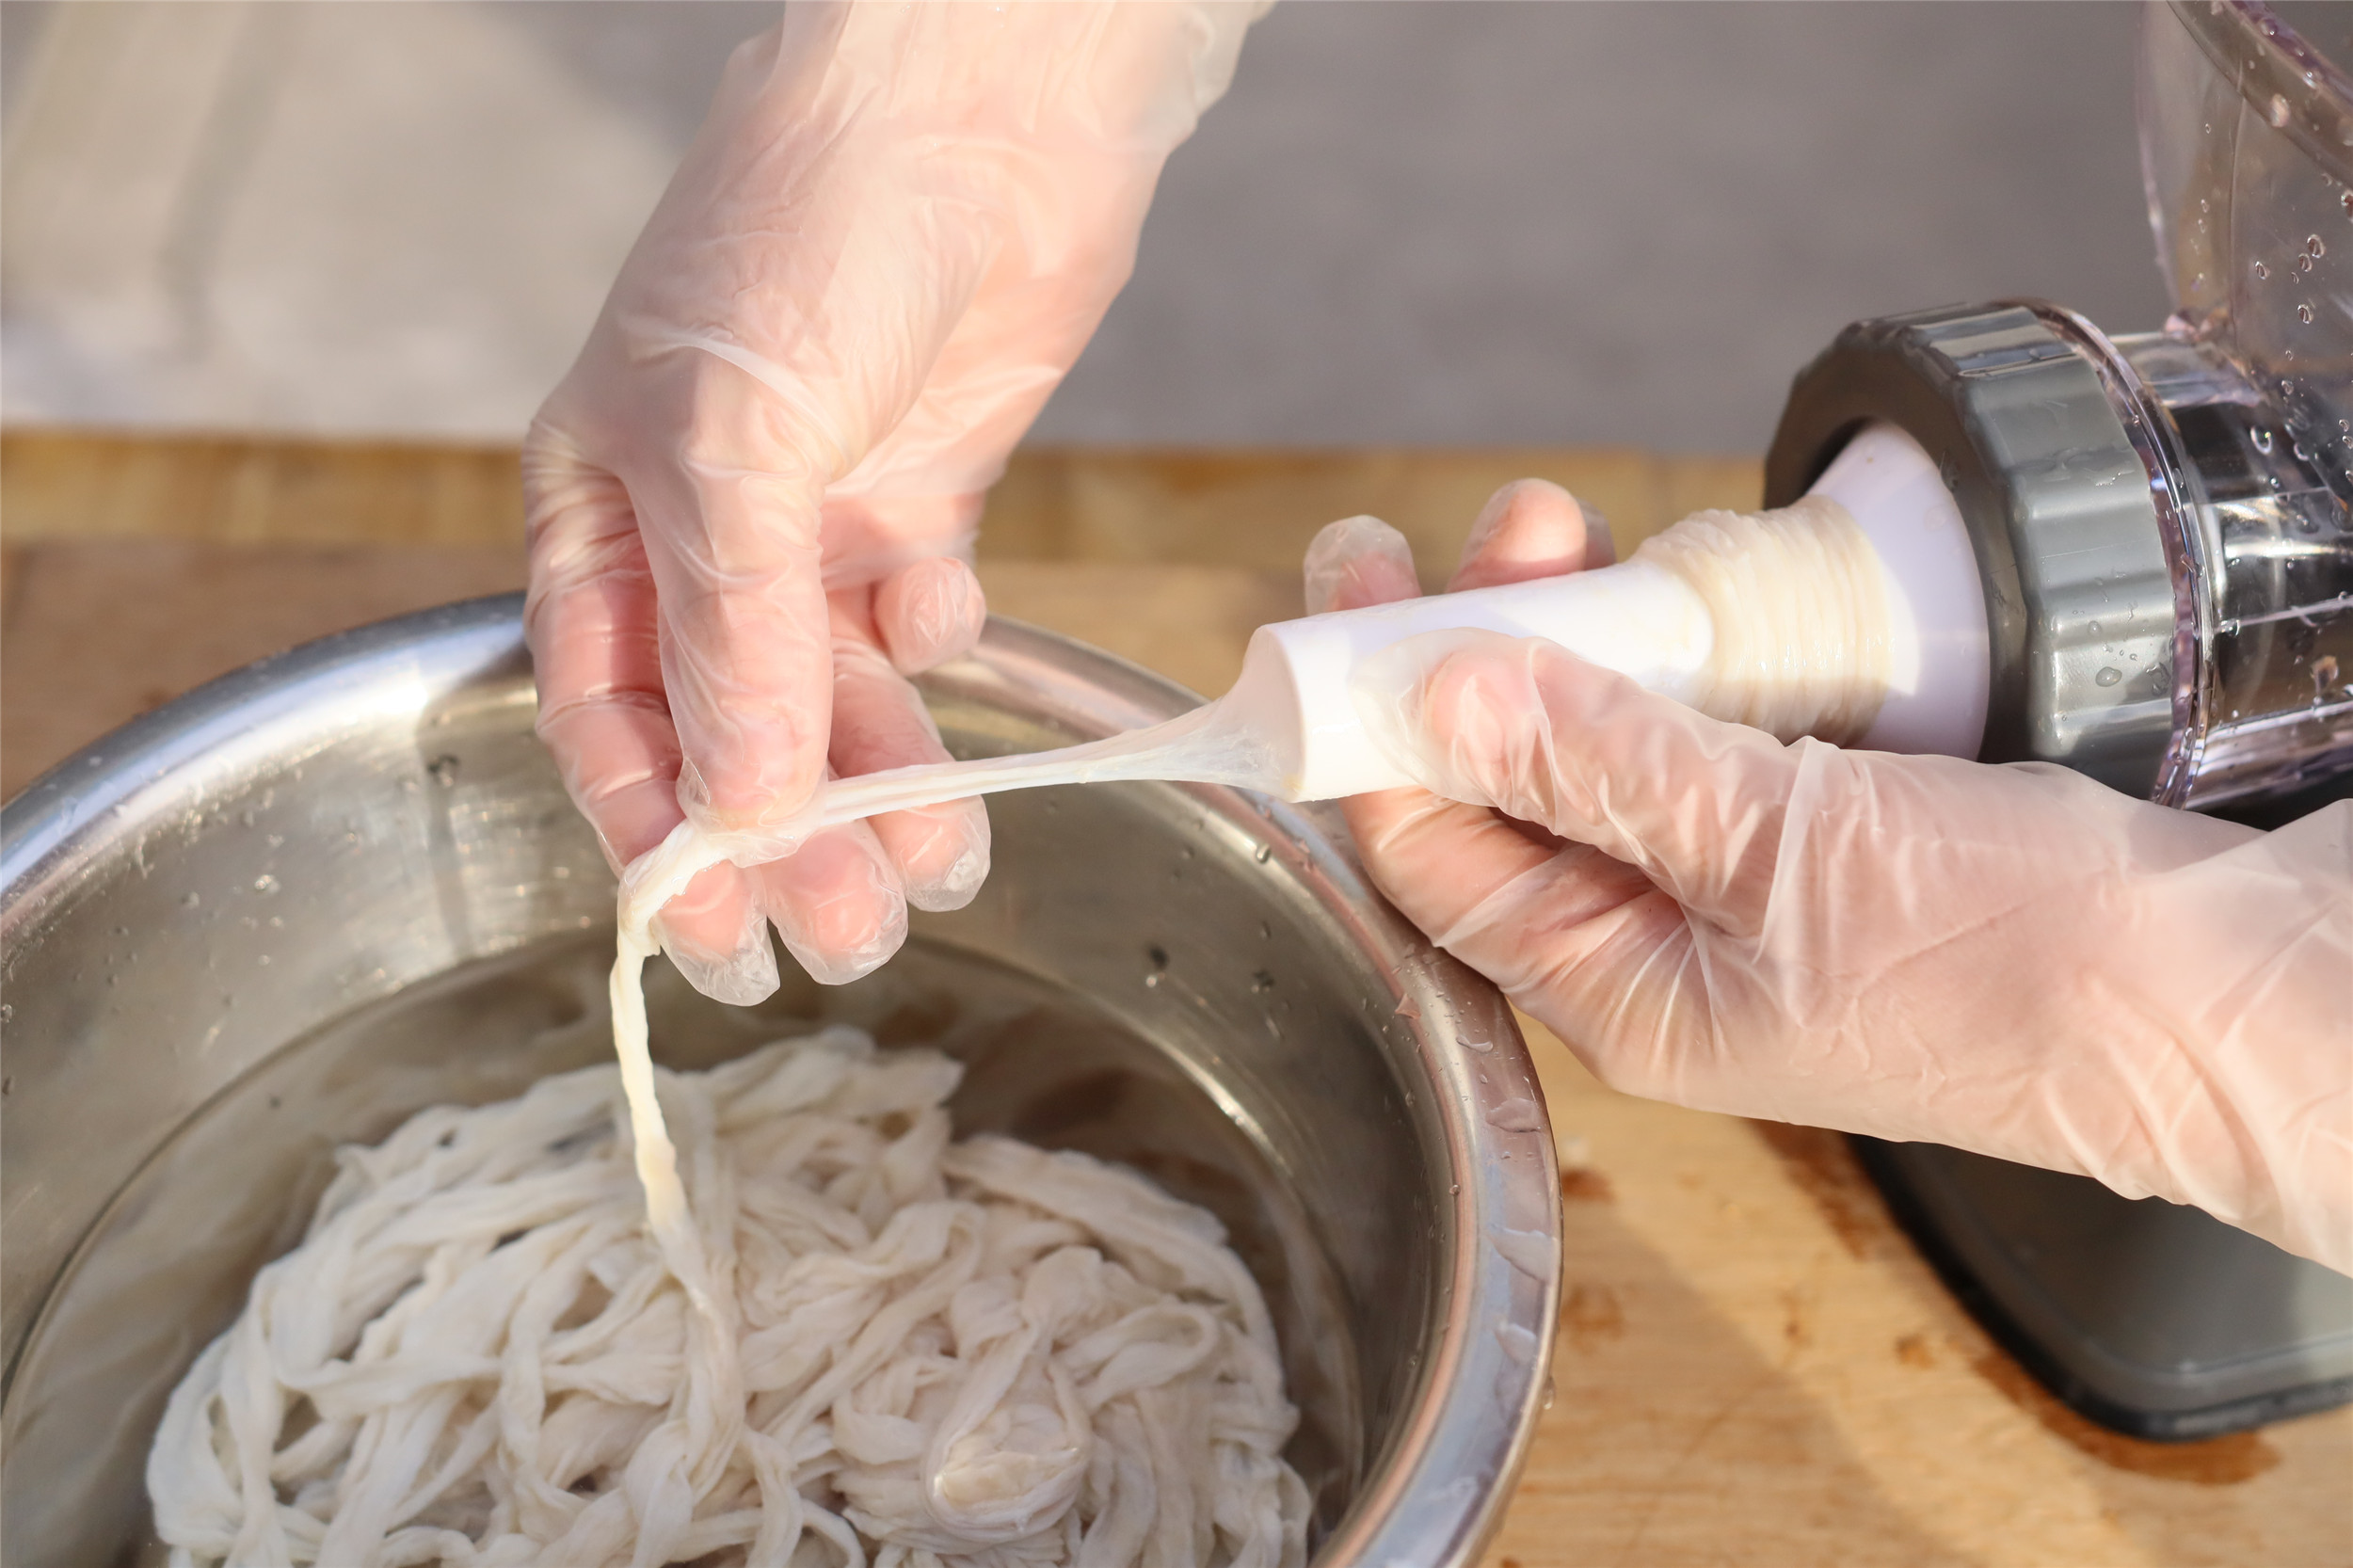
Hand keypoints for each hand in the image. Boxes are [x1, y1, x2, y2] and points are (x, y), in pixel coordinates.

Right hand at [524, 4, 1256, 997]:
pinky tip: (949, 612)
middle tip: (846, 935)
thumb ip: (735, 635)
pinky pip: (919, 630)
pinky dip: (940, 649)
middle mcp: (702, 534)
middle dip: (783, 838)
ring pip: (836, 701)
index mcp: (599, 511)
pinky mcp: (920, 511)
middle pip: (729, 731)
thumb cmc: (804, 237)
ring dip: (883, 782)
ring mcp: (816, 525)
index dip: (653, 831)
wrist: (978, 120)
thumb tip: (732, 807)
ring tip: (938, 862)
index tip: (707, 931)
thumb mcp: (734, 446)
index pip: (604, 712)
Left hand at [1310, 484, 2351, 1271]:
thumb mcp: (1789, 855)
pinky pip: (1695, 736)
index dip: (1374, 731)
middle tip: (1466, 531)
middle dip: (1467, 656)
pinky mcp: (1814, 830)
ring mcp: (1737, 888)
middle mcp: (1658, 950)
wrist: (2233, 994)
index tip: (1346, 603)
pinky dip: (1663, 660)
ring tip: (1558, 526)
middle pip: (1506, 791)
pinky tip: (1656, 592)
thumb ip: (1610, 768)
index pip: (1435, 856)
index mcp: (1619, 994)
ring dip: (1563, 640)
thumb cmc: (2026, 966)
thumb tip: (1445, 692)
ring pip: (1596, 750)